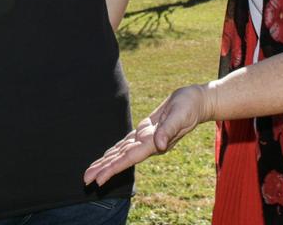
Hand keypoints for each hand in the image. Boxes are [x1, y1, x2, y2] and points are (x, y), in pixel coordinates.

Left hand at [83, 84, 210, 186]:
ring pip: (121, 153)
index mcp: (154, 143)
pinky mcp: (145, 131)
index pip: (129, 158)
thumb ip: (169, 130)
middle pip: (121, 159)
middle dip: (103, 169)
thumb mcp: (180, 115)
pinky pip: (126, 144)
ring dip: (106, 162)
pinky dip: (115, 151)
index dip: (113, 168)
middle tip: (85, 180)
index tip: (99, 179)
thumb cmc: (189, 106)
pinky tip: (106, 156)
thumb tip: (158, 145)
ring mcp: (146, 139)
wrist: (196, 101)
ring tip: (91, 172)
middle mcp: (148, 144)